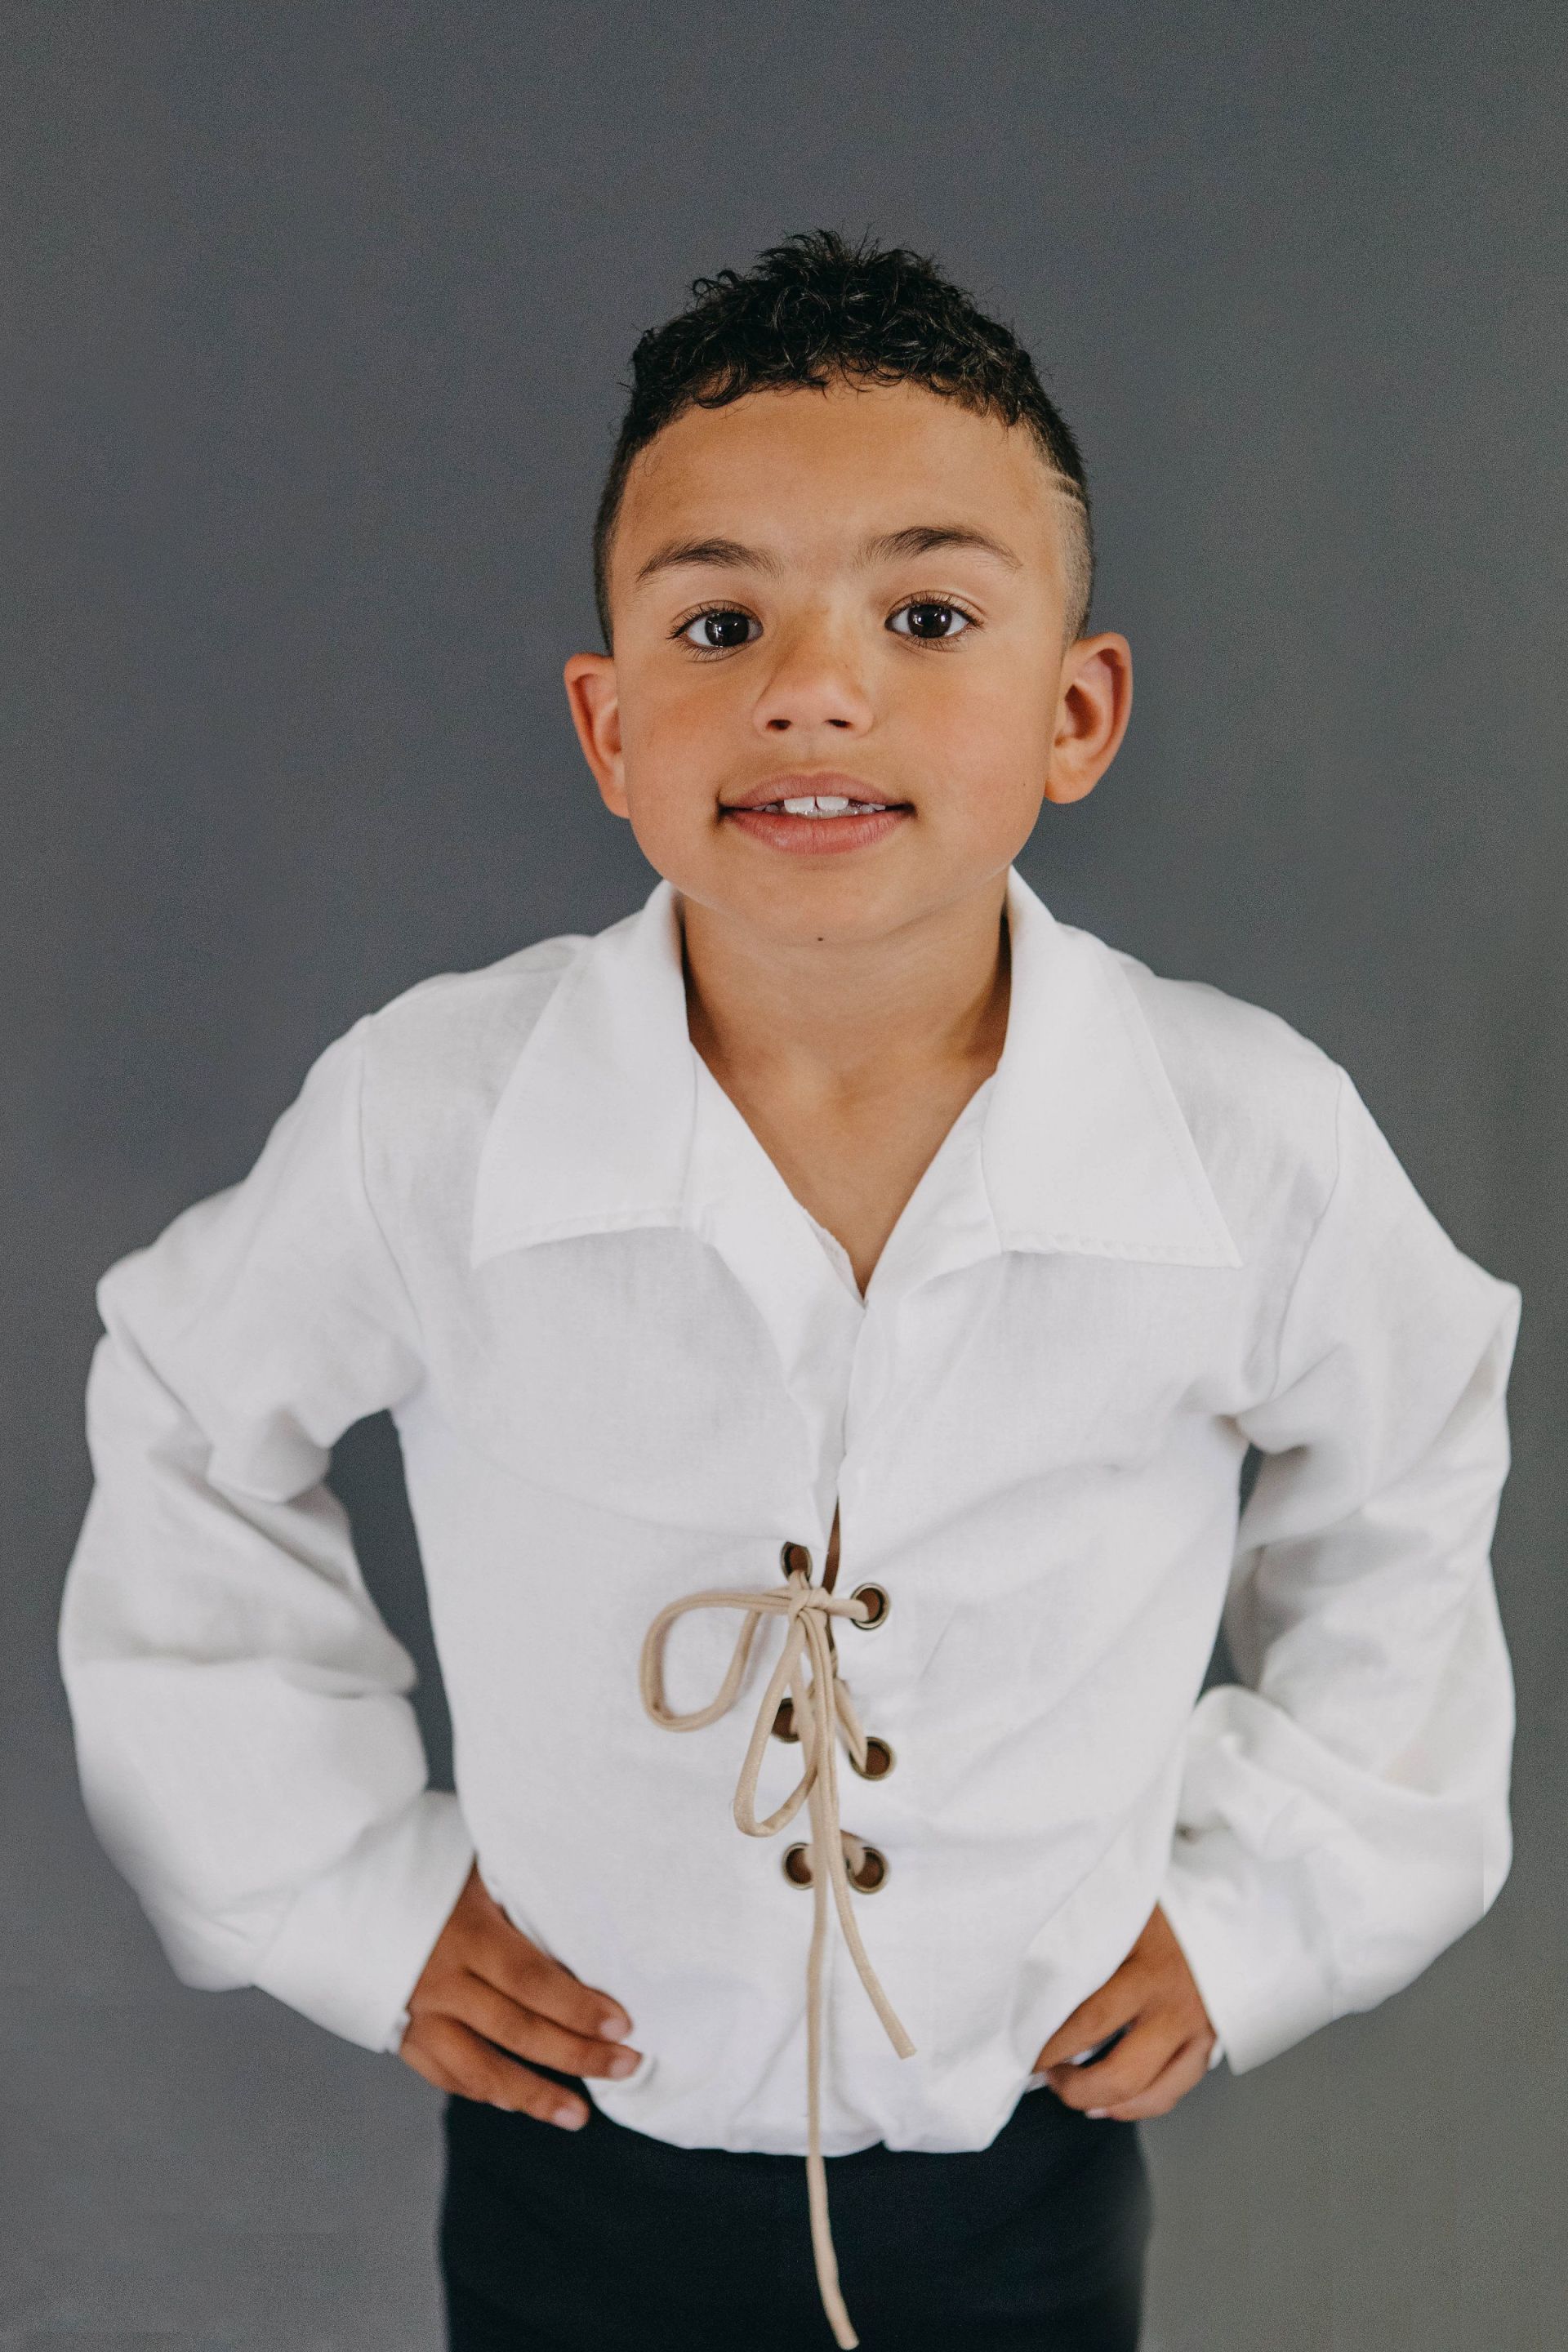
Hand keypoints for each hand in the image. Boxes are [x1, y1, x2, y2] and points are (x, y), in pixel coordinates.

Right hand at [397, 1863, 640, 2129]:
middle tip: (627, 2066)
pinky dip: (483, 2091)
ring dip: (534, 2096)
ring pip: (480, 2070)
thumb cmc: (420, 1862)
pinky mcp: (397, 2031)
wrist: (337, 1883)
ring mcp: (416, 2013)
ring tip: (578, 2115)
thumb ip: (518, 1891)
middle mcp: (441, 1980)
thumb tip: (582, 1904)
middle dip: (578, 2054)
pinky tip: (516, 2102)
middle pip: (518, 2030)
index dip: (578, 2007)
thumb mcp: (474, 1864)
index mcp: (466, 1932)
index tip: (624, 2024)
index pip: (533, 1980)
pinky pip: (444, 2073)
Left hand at [1032, 1903, 1215, 2121]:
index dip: (1050, 2045)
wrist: (1227, 1903)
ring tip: (1065, 2086)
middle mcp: (1173, 2002)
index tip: (1018, 2042)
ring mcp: (1196, 2028)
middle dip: (1069, 2083)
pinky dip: (1136, 2106)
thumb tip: (1031, 1976)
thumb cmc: (1160, 1906)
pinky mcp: (1208, 2044)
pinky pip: (1171, 2092)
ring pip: (1145, 2091)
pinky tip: (1106, 2104)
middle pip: (1117, 2069)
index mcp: (1148, 1963)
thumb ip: (1085, 1940)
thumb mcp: (1121, 1909)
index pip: (1090, 2019)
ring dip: (1097, 2099)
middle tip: (1038, 2069)